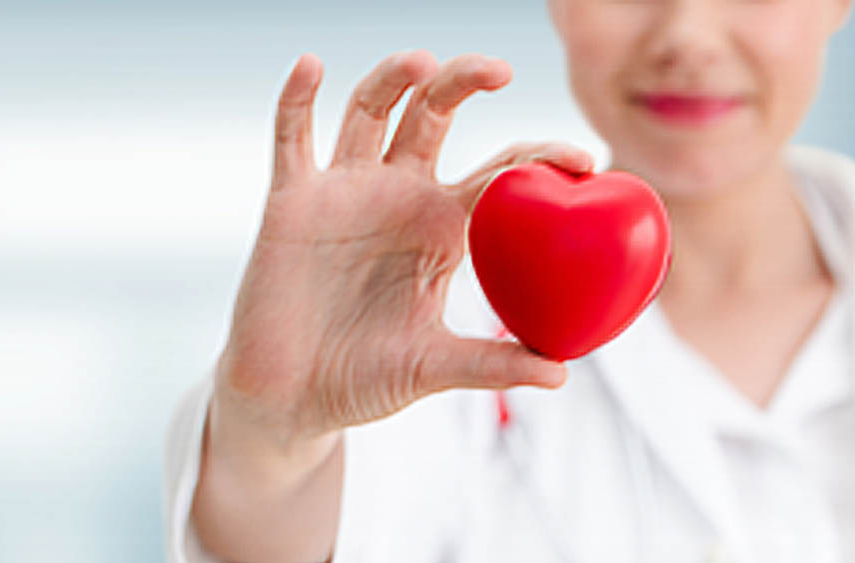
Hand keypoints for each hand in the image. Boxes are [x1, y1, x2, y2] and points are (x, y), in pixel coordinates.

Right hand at [214, 50, 593, 455]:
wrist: (292, 397)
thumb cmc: (364, 381)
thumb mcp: (432, 366)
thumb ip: (490, 363)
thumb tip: (561, 376)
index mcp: (443, 229)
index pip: (499, 173)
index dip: (540, 156)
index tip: (584, 160)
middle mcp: (398, 196)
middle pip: (434, 112)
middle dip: (464, 81)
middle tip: (500, 71)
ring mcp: (344, 192)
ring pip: (369, 110)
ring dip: (392, 78)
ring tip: (420, 63)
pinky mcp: (292, 200)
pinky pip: (292, 138)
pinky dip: (296, 99)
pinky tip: (310, 66)